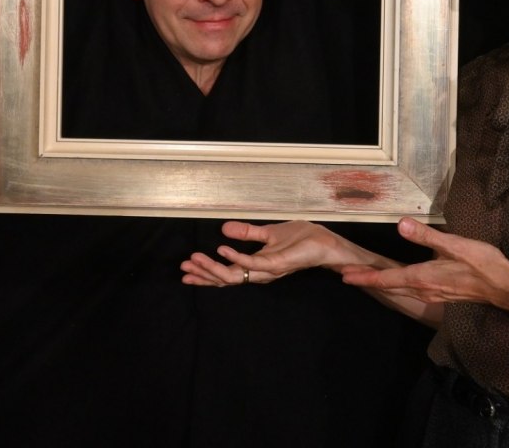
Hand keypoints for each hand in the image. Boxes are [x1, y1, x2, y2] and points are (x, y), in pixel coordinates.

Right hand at [180, 220, 348, 287]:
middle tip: (183, 268)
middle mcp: (260, 272)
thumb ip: (247, 233)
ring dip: (213, 267)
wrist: (325, 242)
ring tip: (195, 258)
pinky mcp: (277, 264)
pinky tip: (221, 249)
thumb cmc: (301, 239)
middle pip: (226, 279)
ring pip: (235, 274)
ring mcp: (268, 270)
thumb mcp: (268, 232)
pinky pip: (252, 263)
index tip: (185, 270)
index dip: (205, 273)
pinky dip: (235, 257)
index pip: (227, 274)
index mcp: (256, 267)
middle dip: (203, 274)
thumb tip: (223, 229)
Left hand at [341, 218, 508, 312]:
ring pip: (399, 290)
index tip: (345, 276)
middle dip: (367, 281)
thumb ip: (426, 236)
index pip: (386, 279)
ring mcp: (432, 294)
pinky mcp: (440, 294)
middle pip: (389, 287)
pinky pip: (411, 291)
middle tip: (346, 276)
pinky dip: (396, 286)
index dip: (365, 277)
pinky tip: (398, 281)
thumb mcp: (455, 245)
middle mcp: (423, 290)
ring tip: (366, 278)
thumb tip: (400, 224)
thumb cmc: (482, 265)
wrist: (505, 287)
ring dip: (381, 284)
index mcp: (423, 277)